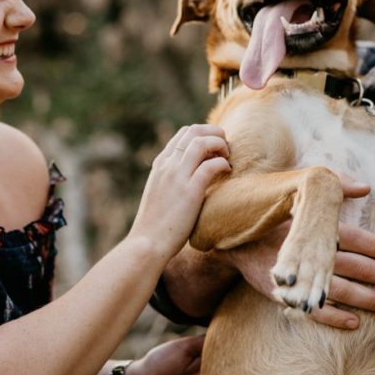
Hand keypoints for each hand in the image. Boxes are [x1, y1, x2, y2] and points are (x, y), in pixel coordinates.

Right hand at [129, 125, 230, 259]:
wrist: (146, 243)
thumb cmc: (156, 224)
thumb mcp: (160, 193)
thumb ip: (172, 180)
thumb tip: (192, 176)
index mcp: (160, 164)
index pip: (184, 133)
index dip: (204, 135)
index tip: (214, 150)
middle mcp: (168, 165)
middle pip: (194, 131)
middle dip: (215, 134)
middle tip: (226, 149)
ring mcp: (177, 176)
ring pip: (202, 142)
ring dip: (220, 145)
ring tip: (228, 158)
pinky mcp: (190, 191)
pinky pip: (211, 165)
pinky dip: (223, 164)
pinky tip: (227, 171)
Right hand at [219, 176, 374, 329]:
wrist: (232, 239)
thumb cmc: (271, 215)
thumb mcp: (297, 193)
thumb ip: (333, 187)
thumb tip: (365, 187)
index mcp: (311, 227)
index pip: (353, 238)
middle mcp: (305, 251)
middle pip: (350, 265)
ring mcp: (293, 275)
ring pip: (336, 290)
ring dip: (364, 298)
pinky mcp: (282, 294)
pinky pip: (312, 310)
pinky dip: (334, 317)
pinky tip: (354, 322)